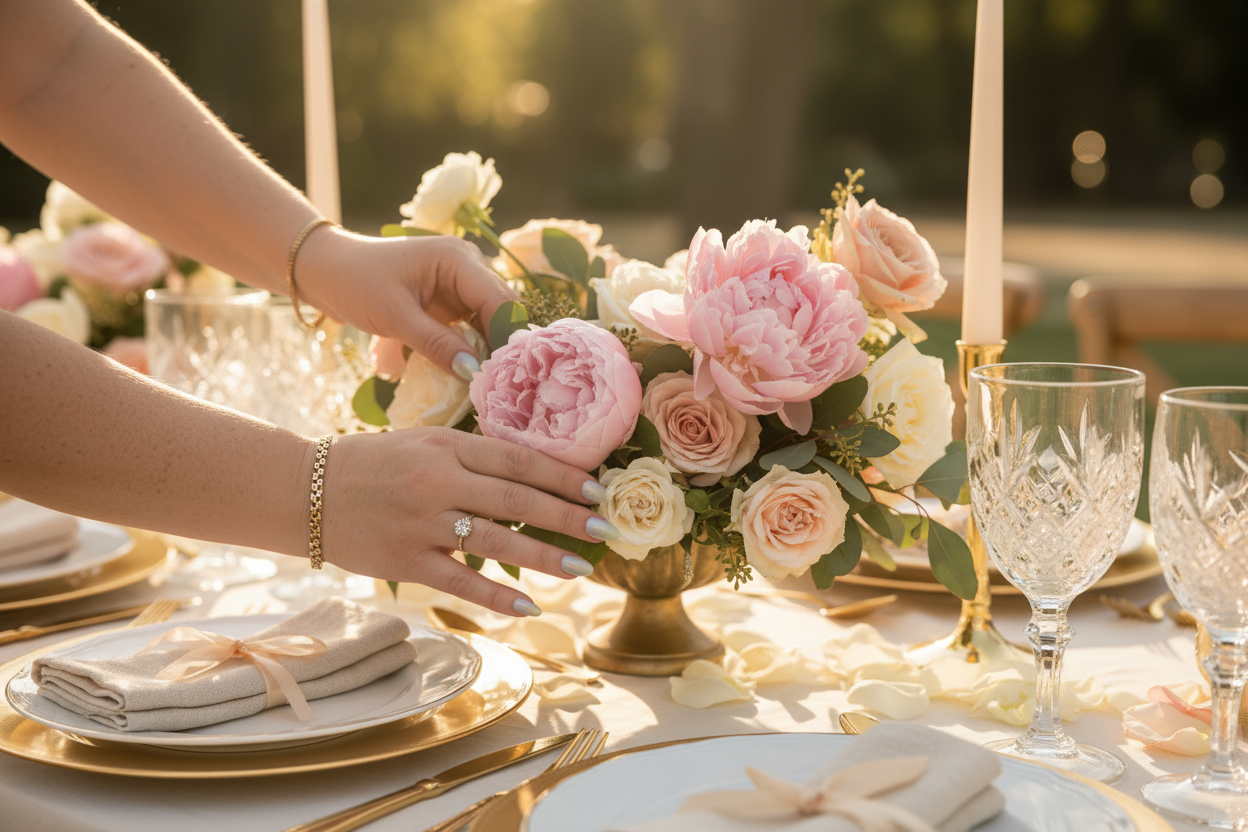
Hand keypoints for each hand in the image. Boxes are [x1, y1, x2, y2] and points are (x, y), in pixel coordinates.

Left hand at [298, 227, 514, 375]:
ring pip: (490, 320)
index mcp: (458, 259)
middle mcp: (468, 266)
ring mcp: (460, 283)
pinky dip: (473, 348)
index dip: (506, 339)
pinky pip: (473, 325)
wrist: (323, 270)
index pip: (500, 301)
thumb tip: (475, 373)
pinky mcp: (450, 299)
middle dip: (502, 346)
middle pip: (502, 310)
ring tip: (488, 384)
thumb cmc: (354, 283)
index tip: (505, 377)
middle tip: (499, 385)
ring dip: (489, 349)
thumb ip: (437, 344)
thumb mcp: (395, 316)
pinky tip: (471, 371)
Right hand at [319, 428, 614, 615]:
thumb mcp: (423, 440)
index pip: (517, 461)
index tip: (596, 490)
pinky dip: (497, 596)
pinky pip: (460, 582)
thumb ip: (471, 454)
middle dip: (566, 516)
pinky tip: (530, 605)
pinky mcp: (405, 561)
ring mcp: (421, 524)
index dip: (562, 476)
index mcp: (446, 448)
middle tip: (604, 529)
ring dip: (543, 556)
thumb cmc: (373, 462)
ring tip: (581, 567)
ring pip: (495, 542)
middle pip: (516, 500)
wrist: (305, 491)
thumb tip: (531, 470)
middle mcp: (438, 483)